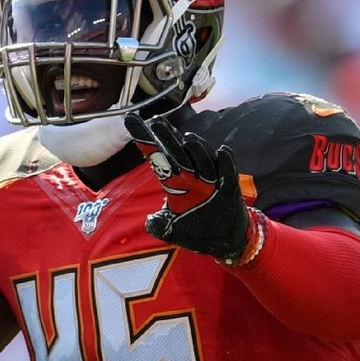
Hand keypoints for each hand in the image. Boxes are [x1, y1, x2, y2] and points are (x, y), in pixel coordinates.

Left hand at [124, 113, 254, 260]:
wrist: (223, 240)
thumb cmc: (196, 230)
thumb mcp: (172, 231)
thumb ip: (159, 225)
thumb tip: (150, 221)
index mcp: (175, 184)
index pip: (157, 158)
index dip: (145, 139)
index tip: (130, 120)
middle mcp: (192, 178)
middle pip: (179, 154)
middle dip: (168, 138)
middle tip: (157, 121)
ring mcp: (211, 182)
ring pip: (204, 161)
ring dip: (197, 150)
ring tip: (188, 139)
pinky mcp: (229, 190)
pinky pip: (228, 173)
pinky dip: (226, 163)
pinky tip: (222, 152)